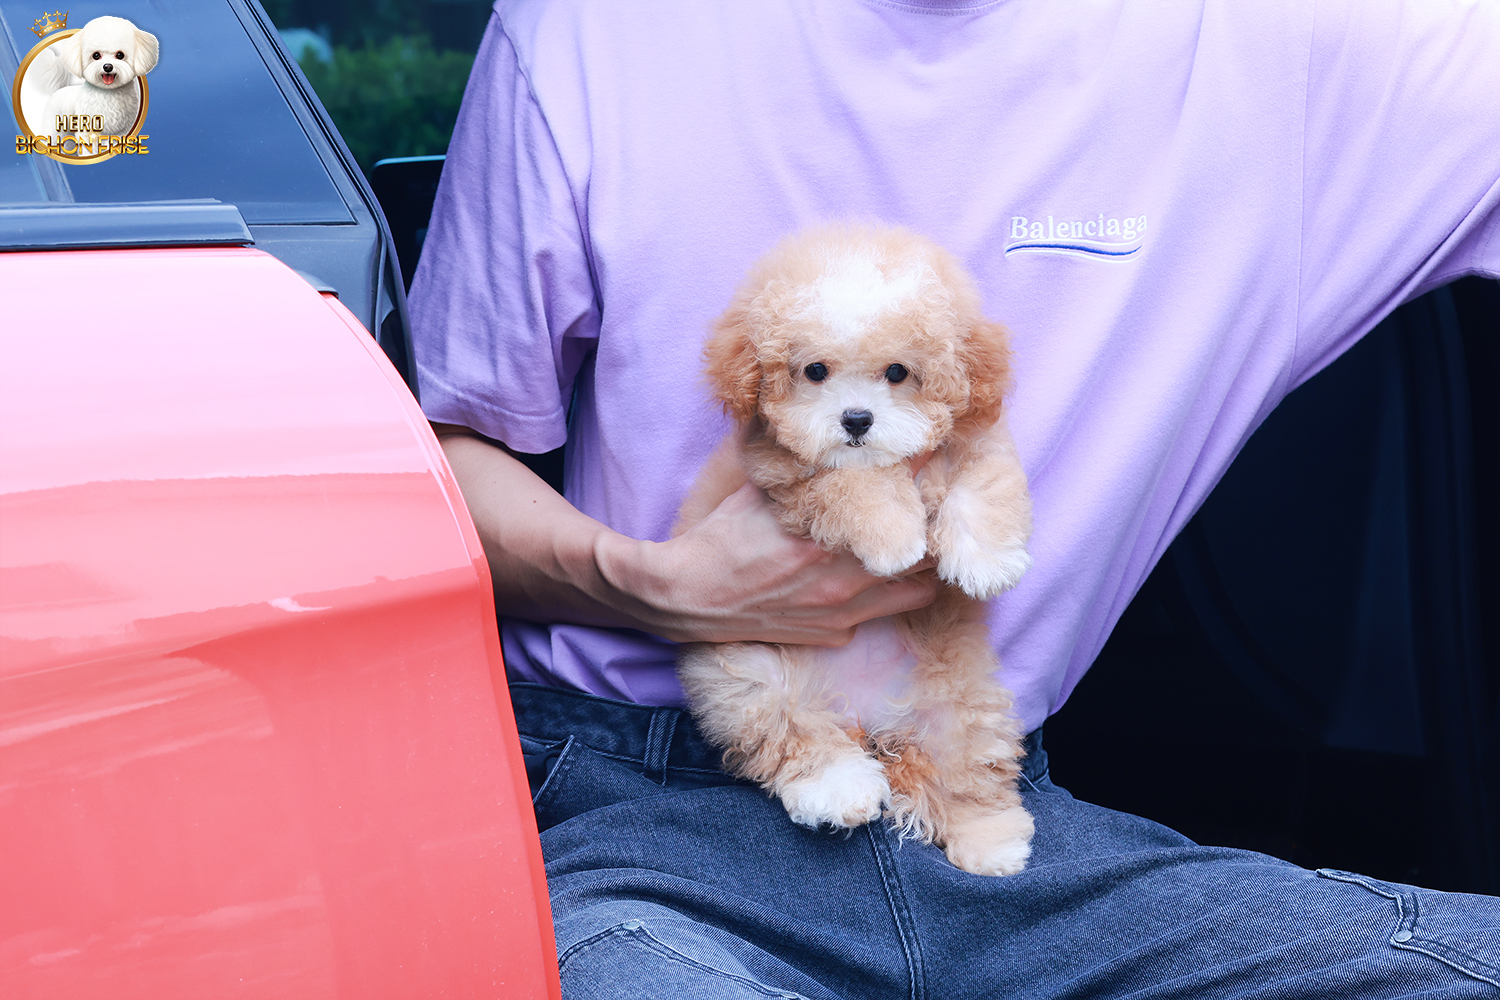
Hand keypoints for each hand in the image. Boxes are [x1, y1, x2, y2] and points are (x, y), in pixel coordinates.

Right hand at [597, 482, 938, 645]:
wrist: (687, 599)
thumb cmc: (720, 539)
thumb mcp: (758, 490)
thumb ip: (799, 466)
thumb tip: (816, 427)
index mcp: (827, 536)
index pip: (900, 497)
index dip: (923, 471)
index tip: (932, 451)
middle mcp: (844, 579)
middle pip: (926, 553)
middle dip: (935, 525)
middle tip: (936, 502)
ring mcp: (843, 612)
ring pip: (916, 591)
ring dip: (921, 567)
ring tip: (918, 542)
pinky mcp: (834, 634)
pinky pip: (878, 614)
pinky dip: (883, 594)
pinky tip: (871, 576)